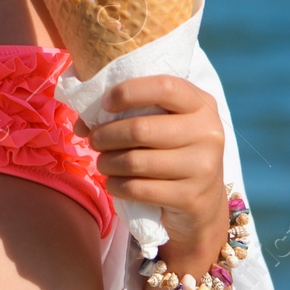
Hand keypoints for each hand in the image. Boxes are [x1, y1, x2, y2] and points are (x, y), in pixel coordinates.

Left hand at [73, 74, 229, 266]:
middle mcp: (208, 133)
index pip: (165, 87)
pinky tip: (113, 183)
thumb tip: (81, 123)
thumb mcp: (163, 124)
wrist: (202, 203)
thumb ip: (129, 113)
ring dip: (107, 162)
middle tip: (94, 140)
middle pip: (141, 129)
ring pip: (136, 161)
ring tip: (102, 162)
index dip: (129, 92)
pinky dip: (116, 186)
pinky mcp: (191, 198)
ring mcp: (203, 167)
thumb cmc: (172, 152)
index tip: (106, 104)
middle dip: (106, 135)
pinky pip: (138, 189)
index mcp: (202, 104)